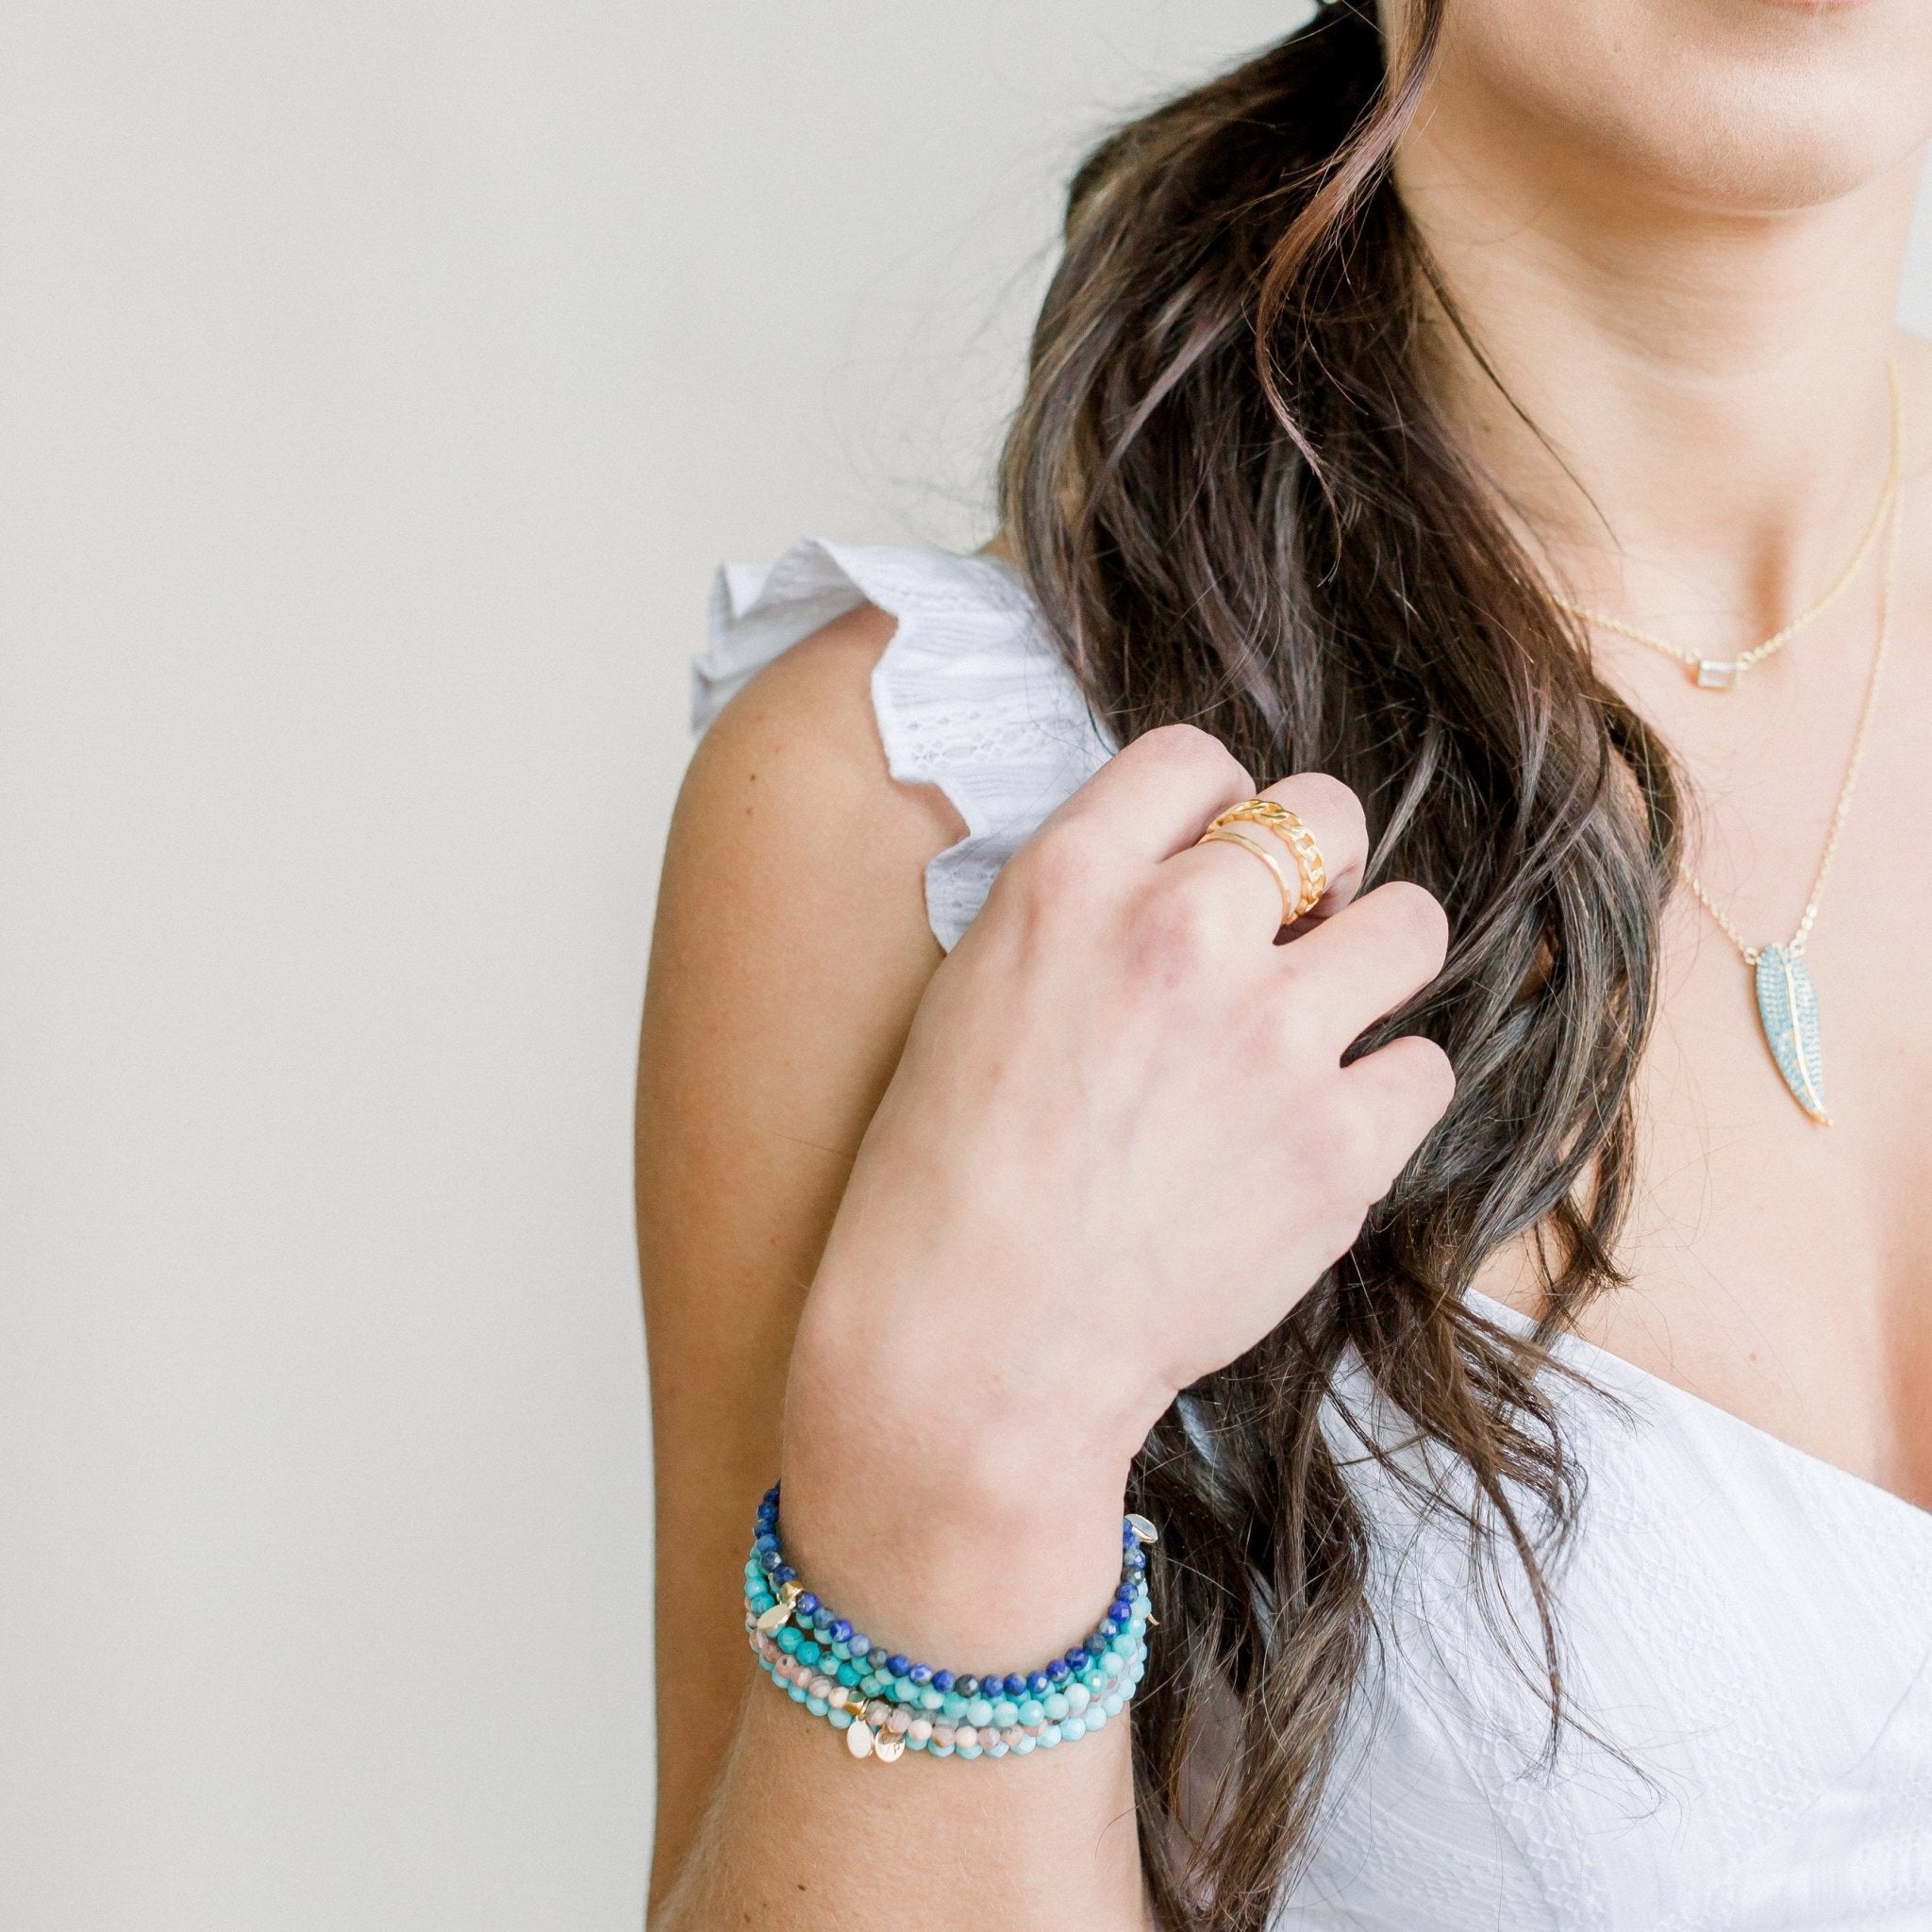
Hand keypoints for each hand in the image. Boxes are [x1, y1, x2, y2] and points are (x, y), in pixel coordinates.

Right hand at [796, 724, 1453, 1482]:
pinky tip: (1318, 1137)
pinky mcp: (1335, 1143)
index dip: (1221, 809)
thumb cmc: (943, 1184)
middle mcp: (1178, 931)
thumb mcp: (977, 996)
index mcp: (1068, 882)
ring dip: (1371, 971)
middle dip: (1323, 871)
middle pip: (1326, 816)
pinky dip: (1382, 1099)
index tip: (1224, 861)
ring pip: (1410, 927)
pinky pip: (1423, 1069)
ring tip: (1321, 1034)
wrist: (973, 1347)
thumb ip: (1085, 917)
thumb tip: (1191, 887)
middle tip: (1299, 937)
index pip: (1196, 760)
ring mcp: (1268, 1035)